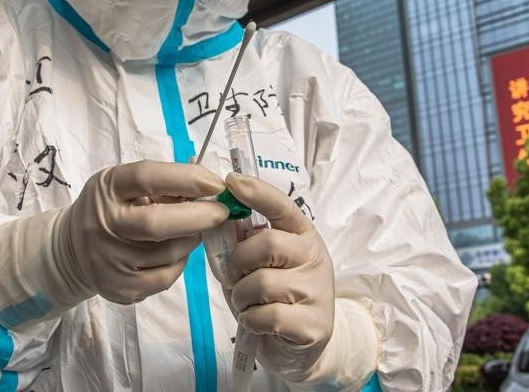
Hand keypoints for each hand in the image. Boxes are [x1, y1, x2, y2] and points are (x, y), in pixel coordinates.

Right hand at [59, 161, 228, 304]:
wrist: (72, 250)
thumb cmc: (110, 208)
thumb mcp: (124, 184)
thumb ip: (163, 181)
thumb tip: (211, 183)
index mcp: (107, 189)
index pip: (147, 177)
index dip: (186, 178)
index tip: (216, 183)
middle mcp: (104, 225)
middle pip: (157, 223)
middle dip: (199, 216)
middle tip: (223, 212)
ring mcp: (111, 261)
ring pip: (169, 252)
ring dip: (192, 239)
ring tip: (192, 229)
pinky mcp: (122, 288)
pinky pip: (167, 276)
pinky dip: (180, 262)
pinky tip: (174, 252)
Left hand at [224, 172, 334, 380]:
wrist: (301, 347)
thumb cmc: (273, 297)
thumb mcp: (257, 264)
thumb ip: (240, 241)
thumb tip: (210, 208)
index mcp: (302, 236)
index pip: (282, 206)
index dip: (257, 192)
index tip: (232, 181)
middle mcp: (315, 258)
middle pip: (268, 243)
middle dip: (239, 261)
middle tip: (236, 277)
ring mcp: (318, 292)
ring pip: (262, 282)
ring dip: (241, 297)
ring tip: (247, 304)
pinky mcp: (313, 325)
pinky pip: (267, 315)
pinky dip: (250, 320)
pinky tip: (257, 322)